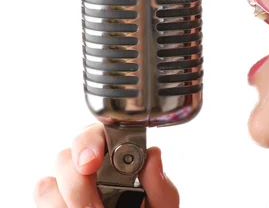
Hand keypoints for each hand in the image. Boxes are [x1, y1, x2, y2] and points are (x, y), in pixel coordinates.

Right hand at [33, 123, 179, 207]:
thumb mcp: (161, 203)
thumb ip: (159, 182)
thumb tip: (153, 155)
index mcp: (117, 157)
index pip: (95, 133)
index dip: (90, 142)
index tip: (92, 162)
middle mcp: (88, 168)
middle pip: (64, 157)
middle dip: (75, 181)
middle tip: (93, 205)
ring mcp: (68, 188)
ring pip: (47, 184)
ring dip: (66, 201)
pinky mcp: (55, 203)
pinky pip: (42, 199)